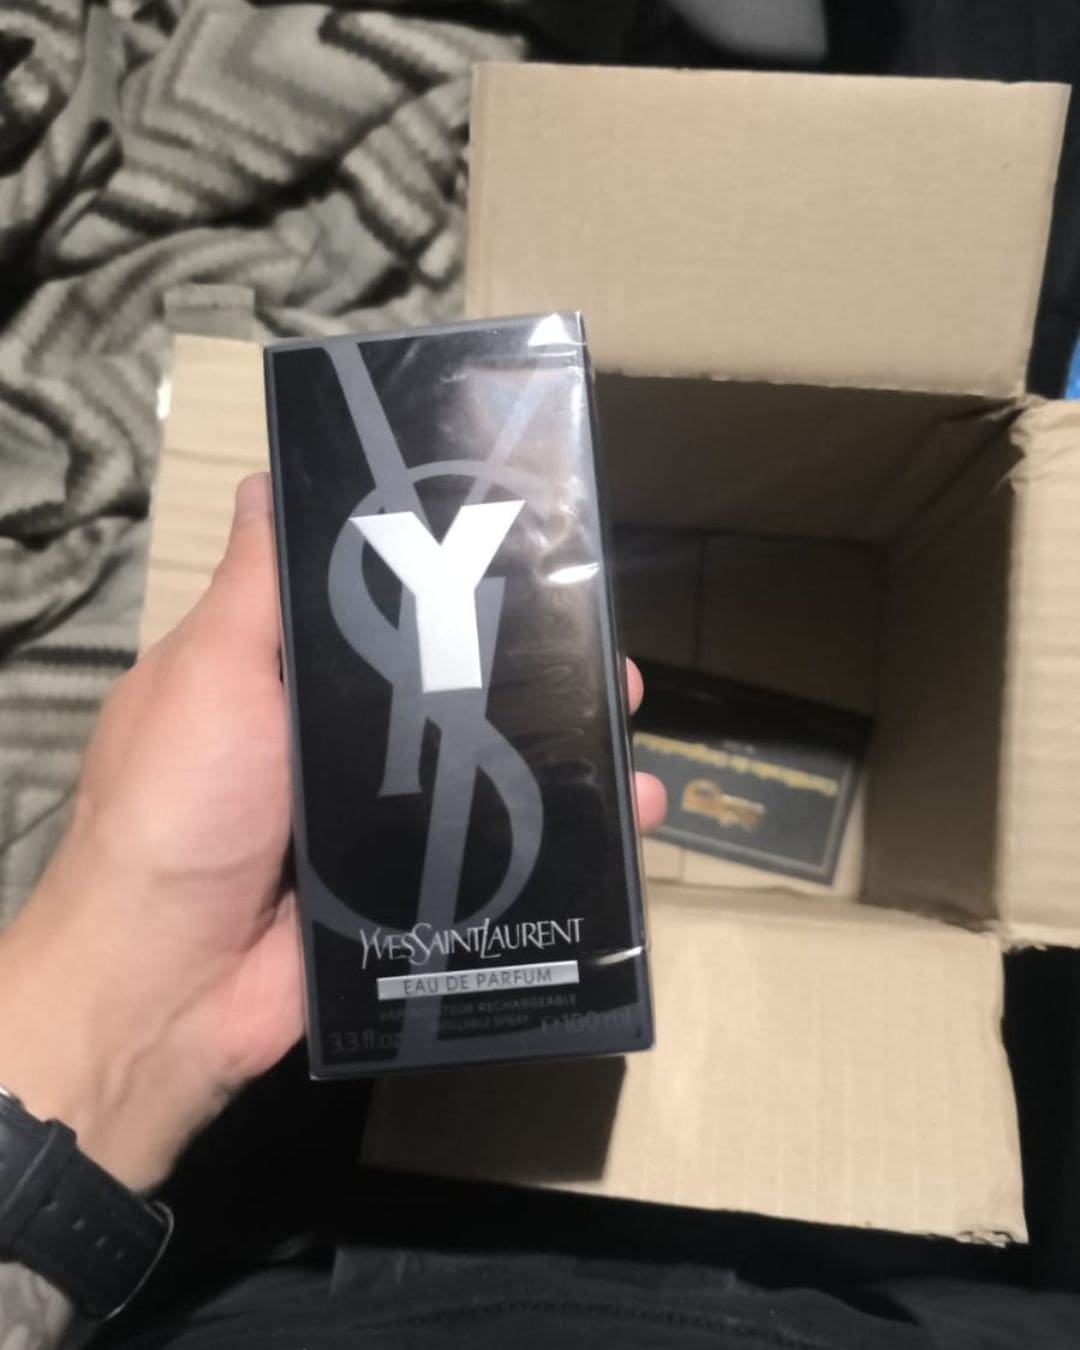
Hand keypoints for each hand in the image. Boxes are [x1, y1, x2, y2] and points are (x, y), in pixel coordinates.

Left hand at [0, 474, 664, 1190]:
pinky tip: (630, 814)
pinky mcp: (419, 888)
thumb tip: (266, 482)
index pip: (391, 614)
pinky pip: (505, 852)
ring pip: (495, 768)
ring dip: (570, 742)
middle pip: (460, 688)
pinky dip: (573, 837)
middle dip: (539, 665)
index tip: (527, 554)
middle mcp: (346, 742)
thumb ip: (254, 589)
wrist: (171, 990)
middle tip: (605, 649)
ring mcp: (387, 820)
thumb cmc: (180, 808)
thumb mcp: (209, 675)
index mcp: (294, 680)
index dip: (457, 585)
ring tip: (629, 716)